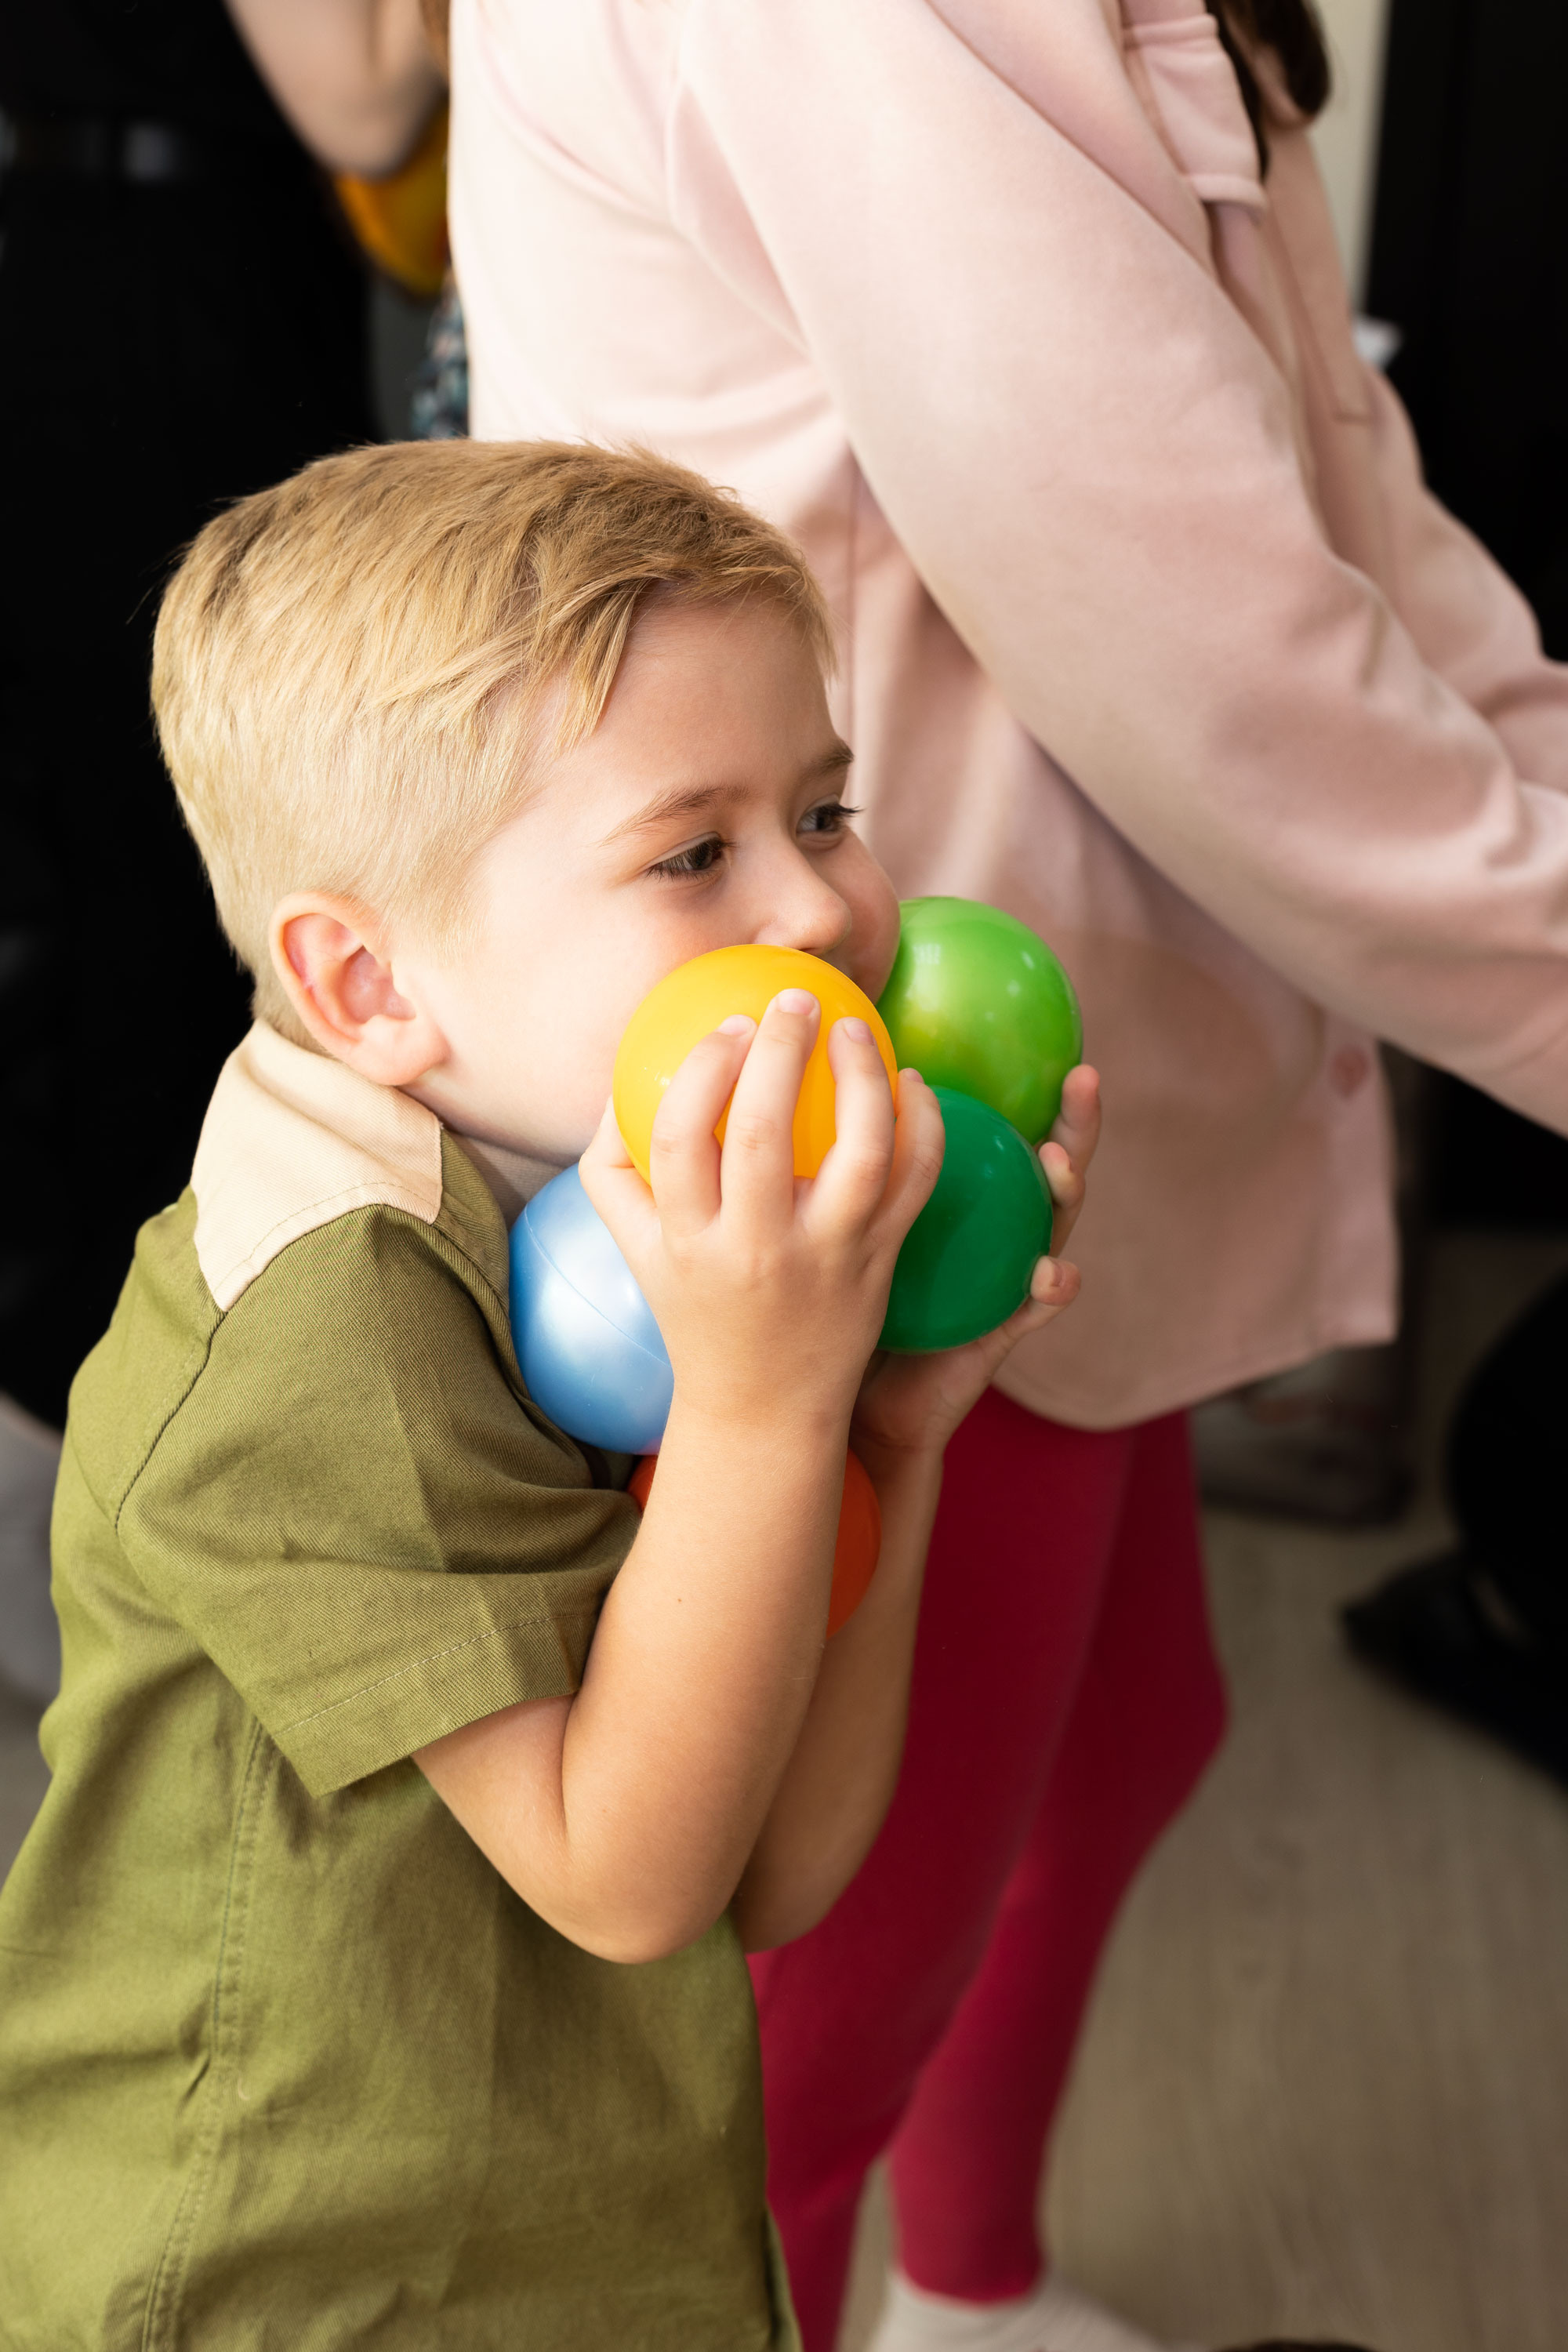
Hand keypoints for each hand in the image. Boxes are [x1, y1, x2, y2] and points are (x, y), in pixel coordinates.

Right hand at [581, 992, 944, 1437]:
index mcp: (686, 1240)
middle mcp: (755, 1250)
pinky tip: (911, 1081)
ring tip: (857, 1028)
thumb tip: (622, 1073)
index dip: (703, 1069)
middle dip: (780, 1050)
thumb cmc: (694, 1310)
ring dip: (863, 1080)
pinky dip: (923, 1125)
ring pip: (859, 1156)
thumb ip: (613, 1164)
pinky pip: (913, 1184)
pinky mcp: (880, 1263)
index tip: (728, 1023)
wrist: (764, 1408)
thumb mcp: (633, 1247)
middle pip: (762, 1135)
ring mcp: (826, 1258)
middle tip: (794, 997)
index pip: (679, 1139)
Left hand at [849, 1064, 1101, 1467]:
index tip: (1035, 1039)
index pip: (995, 1136)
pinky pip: (1035, 1307)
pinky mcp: (999, 1335)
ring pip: (1052, 1226)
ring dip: (1067, 1190)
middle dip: (1075, 1122)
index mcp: (950, 1201)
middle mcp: (987, 1234)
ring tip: (1059, 1162)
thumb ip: (825, 1164)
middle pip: (1044, 1168)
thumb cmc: (830, 1306)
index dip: (1023, 1088)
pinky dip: (1052, 1288)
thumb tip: (781, 1075)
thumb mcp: (828, 1224)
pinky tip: (1052, 1274)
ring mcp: (999, 1282)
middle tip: (1084, 1079)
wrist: (845, 1404)